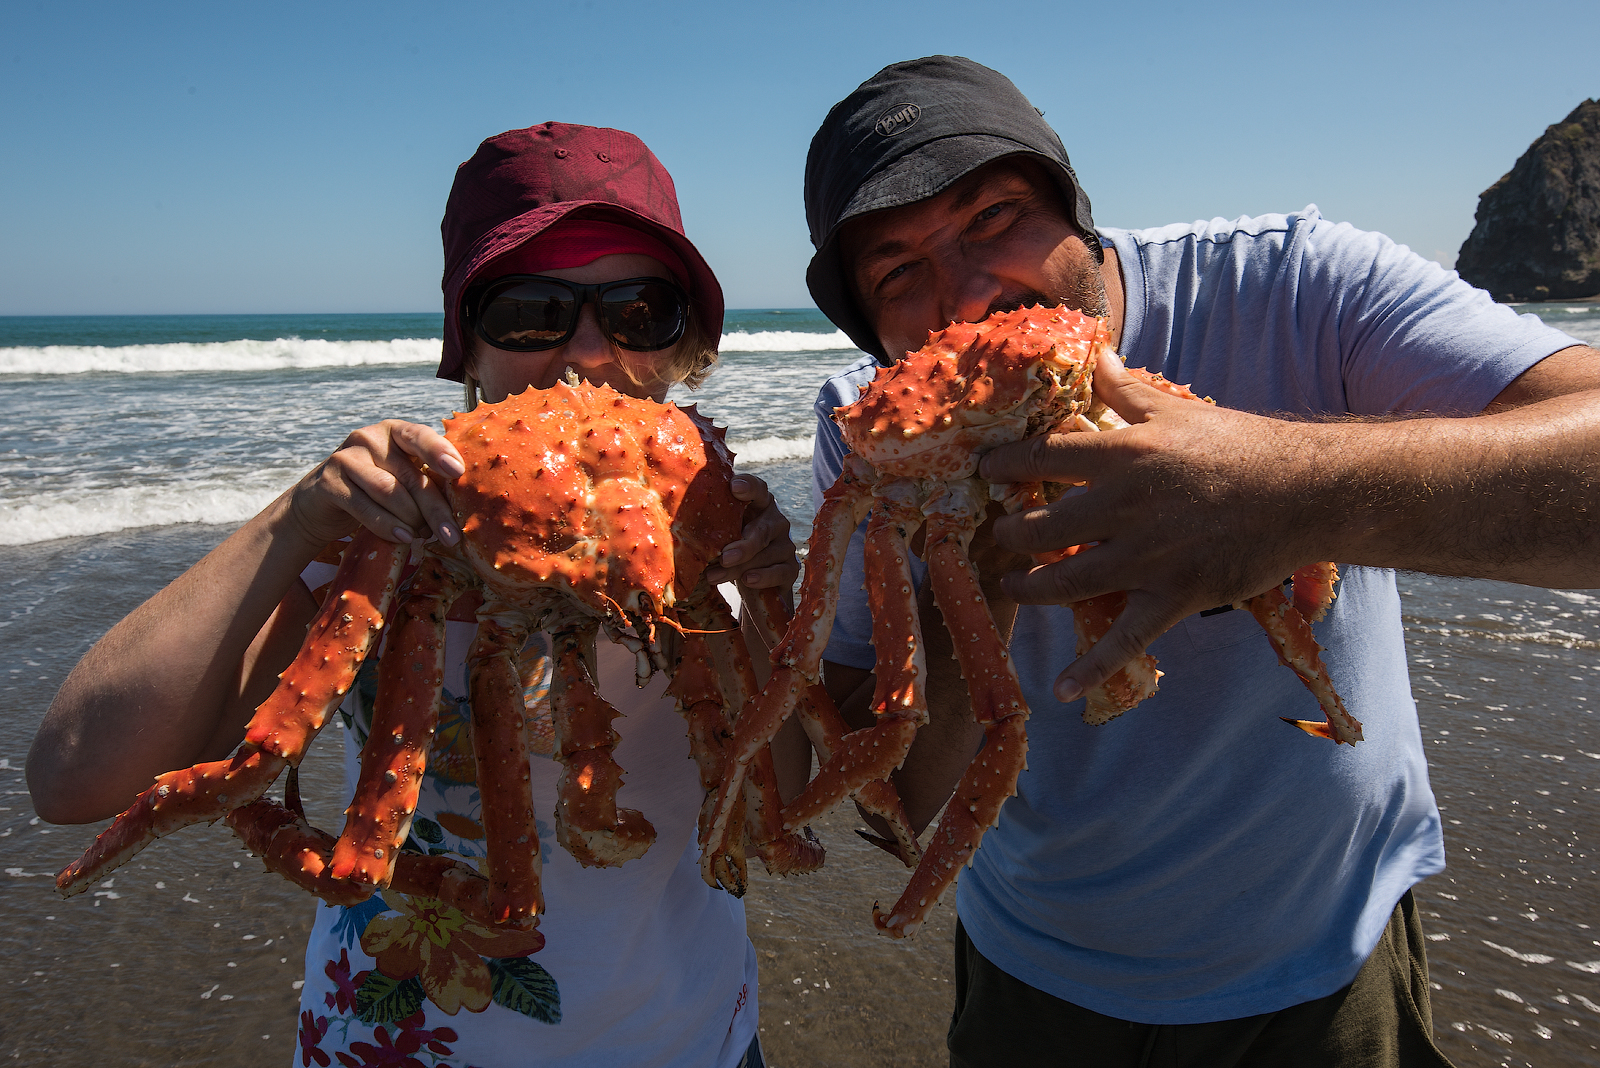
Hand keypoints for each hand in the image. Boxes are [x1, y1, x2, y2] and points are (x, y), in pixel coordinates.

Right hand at [286, 420, 466, 548]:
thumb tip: (462, 509)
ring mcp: (346, 457)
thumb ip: (424, 481)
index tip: (458, 472)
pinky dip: (386, 525)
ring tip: (424, 538)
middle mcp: (370, 437)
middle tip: (452, 536)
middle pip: (410, 475)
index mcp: (395, 432)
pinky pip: (364, 506)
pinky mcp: (329, 482)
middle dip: (435, 509)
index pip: (420, 436)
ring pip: (388, 491)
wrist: (319, 503)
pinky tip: (403, 538)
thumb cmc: (373, 490)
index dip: (439, 452)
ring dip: (411, 519)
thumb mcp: (400, 478)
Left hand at [705, 474, 800, 588]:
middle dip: (743, 545)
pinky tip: (747, 580)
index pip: (758, 489)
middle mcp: (775, 520)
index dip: (748, 486)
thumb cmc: (729, 547)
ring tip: (714, 577)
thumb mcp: (719, 532)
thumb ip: (709, 522)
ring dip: (740, 568)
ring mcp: (785, 544)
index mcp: (758, 504)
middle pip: (762, 529)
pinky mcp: (790, 568)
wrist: (749, 581)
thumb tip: (673, 521)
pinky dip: (763, 577)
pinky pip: (779, 571)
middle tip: (724, 557)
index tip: (734, 487)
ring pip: (765, 554)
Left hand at [977, 352, 1327, 700]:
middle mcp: (1123, 508)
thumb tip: (1095, 353)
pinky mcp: (1172, 597)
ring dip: (1028, 589)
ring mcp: (1145, 558)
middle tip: (1000, 535)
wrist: (1305, 491)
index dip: (1003, 466)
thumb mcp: (1176, 409)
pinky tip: (1064, 692)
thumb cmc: (1239, 444)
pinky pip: (1124, 640)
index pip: (1040, 458)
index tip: (984, 470)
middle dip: (1009, 534)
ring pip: (1063, 582)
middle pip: (1038, 528)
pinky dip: (1092, 670)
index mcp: (1122, 454)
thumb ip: (1124, 389)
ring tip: (1013, 585)